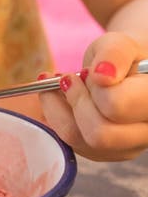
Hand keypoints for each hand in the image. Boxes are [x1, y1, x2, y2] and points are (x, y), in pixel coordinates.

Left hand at [38, 32, 147, 160]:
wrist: (126, 70)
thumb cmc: (123, 56)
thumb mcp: (119, 43)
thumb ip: (114, 53)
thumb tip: (102, 76)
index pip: (116, 106)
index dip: (93, 88)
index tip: (87, 72)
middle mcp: (147, 132)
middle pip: (99, 134)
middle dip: (75, 101)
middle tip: (68, 78)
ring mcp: (129, 148)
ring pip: (81, 141)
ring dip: (58, 109)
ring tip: (58, 83)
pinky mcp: (108, 154)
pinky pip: (73, 143)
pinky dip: (58, 116)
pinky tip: (60, 97)